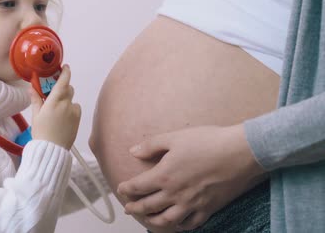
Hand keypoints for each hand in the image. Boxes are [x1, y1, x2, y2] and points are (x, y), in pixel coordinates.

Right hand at [30, 65, 80, 148]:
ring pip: (72, 99)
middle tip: (53, 93)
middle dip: (63, 88)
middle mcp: (66, 105)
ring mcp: (73, 112)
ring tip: (57, 110)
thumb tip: (32, 88)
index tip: (65, 67)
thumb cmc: (42, 133)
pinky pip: (75, 108)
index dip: (65, 72)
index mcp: (54, 102)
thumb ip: (36, 99)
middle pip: (68, 89)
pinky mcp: (78, 119)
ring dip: (66, 100)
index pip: (63, 82)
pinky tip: (62, 117)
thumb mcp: (36, 115)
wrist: (52, 150)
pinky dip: (70, 109)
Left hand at [117, 125, 265, 231]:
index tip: (121, 190)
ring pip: (167, 220)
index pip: (138, 187)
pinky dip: (181, 226)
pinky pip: (191, 223)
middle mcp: (175, 193)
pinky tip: (177, 223)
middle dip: (135, 208)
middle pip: (148, 206)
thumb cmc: (208, 141)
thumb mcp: (174, 137)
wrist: (240, 152)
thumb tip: (133, 151)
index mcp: (164, 175)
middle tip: (128, 209)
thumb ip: (151, 145)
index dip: (126, 189)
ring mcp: (192, 203)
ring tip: (147, 219)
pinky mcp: (209, 208)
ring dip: (153, 221)